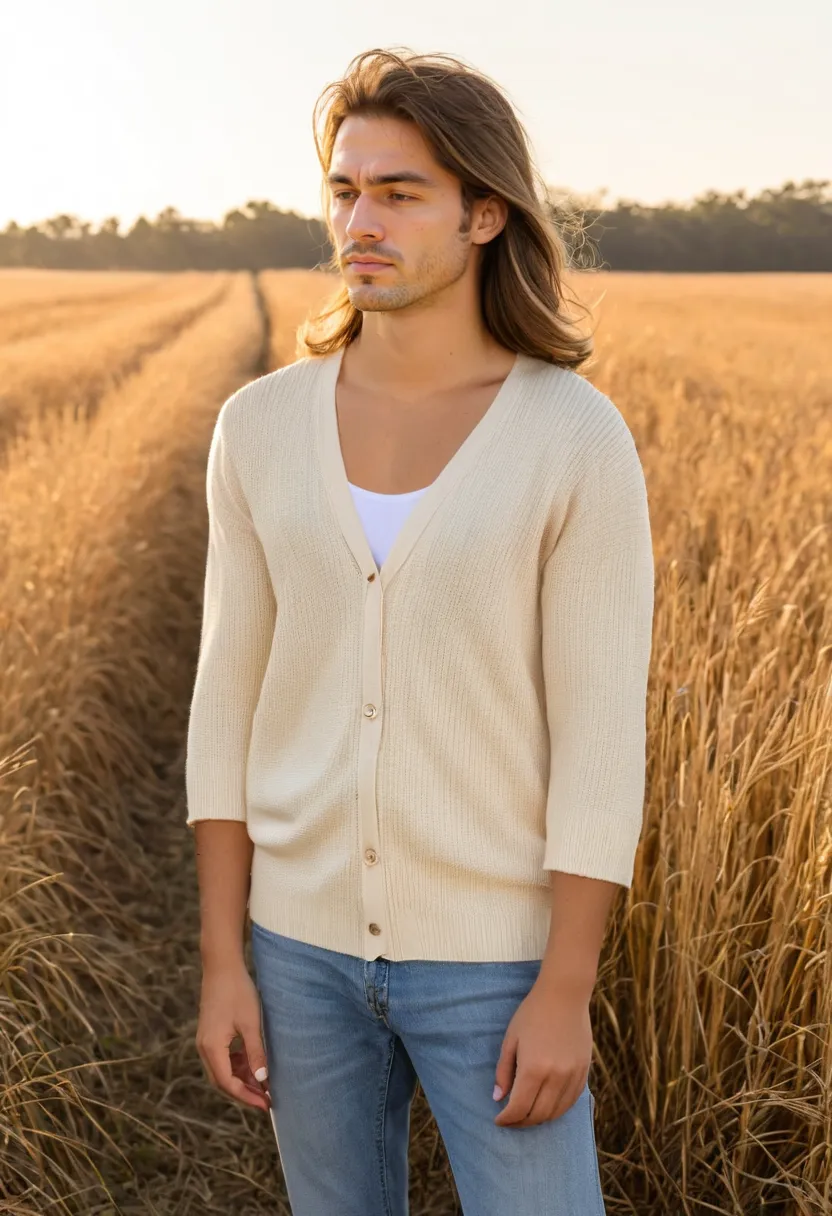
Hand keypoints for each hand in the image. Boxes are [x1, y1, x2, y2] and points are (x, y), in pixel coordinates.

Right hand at [196, 959, 271, 1113]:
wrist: (222, 966)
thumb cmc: (237, 992)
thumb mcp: (251, 1023)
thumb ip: (256, 1052)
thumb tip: (262, 1080)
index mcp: (212, 1047)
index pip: (228, 1083)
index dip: (247, 1096)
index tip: (266, 1104)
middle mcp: (204, 1048)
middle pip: (222, 1081)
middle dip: (244, 1092)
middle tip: (267, 1099)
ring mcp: (205, 1041)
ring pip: (222, 1070)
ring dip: (241, 1078)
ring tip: (264, 1082)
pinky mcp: (210, 1034)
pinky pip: (222, 1058)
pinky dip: (237, 1065)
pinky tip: (253, 1062)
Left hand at [492, 978, 592, 1126]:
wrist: (565, 995)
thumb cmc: (532, 1014)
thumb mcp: (511, 1039)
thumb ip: (503, 1071)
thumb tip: (498, 1098)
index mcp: (533, 1069)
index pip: (519, 1108)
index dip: (506, 1119)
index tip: (498, 1120)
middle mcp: (555, 1077)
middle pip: (538, 1116)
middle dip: (521, 1122)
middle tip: (511, 1120)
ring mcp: (573, 1076)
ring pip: (556, 1113)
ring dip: (539, 1119)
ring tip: (527, 1115)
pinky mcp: (584, 1072)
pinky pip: (571, 1102)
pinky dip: (557, 1109)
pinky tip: (546, 1105)